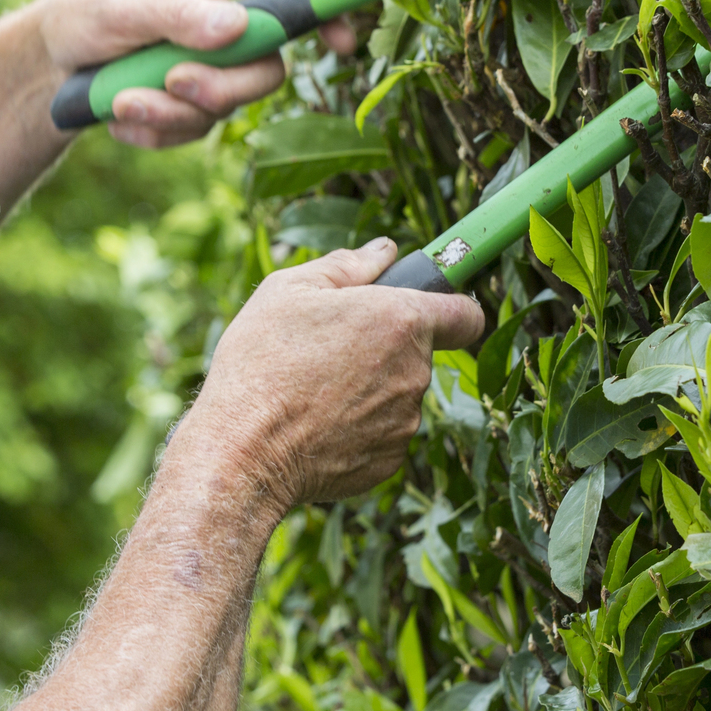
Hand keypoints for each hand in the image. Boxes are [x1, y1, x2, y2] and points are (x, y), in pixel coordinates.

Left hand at [29, 0, 354, 148]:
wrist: (50, 62)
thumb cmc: (87, 11)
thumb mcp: (123, 4)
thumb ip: (180, 15)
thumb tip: (239, 29)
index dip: (325, 11)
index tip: (340, 43)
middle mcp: (228, 26)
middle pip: (269, 68)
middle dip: (222, 86)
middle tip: (172, 83)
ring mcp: (213, 70)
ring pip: (227, 108)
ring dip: (171, 113)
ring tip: (120, 100)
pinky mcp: (191, 107)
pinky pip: (192, 133)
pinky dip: (154, 131)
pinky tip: (119, 116)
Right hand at [172, 239, 484, 512]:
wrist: (243, 450)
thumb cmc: (262, 362)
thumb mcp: (289, 290)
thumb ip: (347, 265)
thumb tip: (384, 249)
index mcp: (401, 320)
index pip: (467, 314)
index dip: (451, 307)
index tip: (428, 307)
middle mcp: (415, 373)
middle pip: (418, 353)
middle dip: (385, 347)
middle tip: (329, 348)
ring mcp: (405, 422)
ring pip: (397, 394)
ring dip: (368, 388)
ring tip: (312, 389)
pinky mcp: (389, 461)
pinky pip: (381, 433)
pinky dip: (356, 427)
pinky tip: (314, 424)